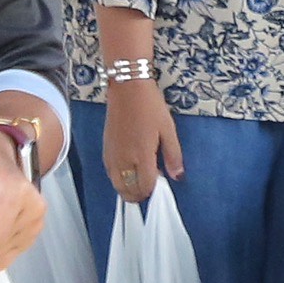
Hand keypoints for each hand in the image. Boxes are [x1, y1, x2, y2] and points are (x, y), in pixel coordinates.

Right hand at [103, 78, 182, 203]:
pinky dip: (119, 178)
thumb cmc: (149, 106)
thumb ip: (173, 155)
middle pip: (128, 191)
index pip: (145, 187)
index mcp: (141, 156)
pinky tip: (130, 169)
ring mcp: (112, 156)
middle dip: (141, 194)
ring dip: (129, 188)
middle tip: (151, 184)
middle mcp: (124, 160)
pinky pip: (110, 173)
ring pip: (117, 185)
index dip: (154, 190)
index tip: (161, 182)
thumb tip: (178, 176)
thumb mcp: (168, 129)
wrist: (127, 89)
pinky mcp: (105, 149)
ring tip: (141, 179)